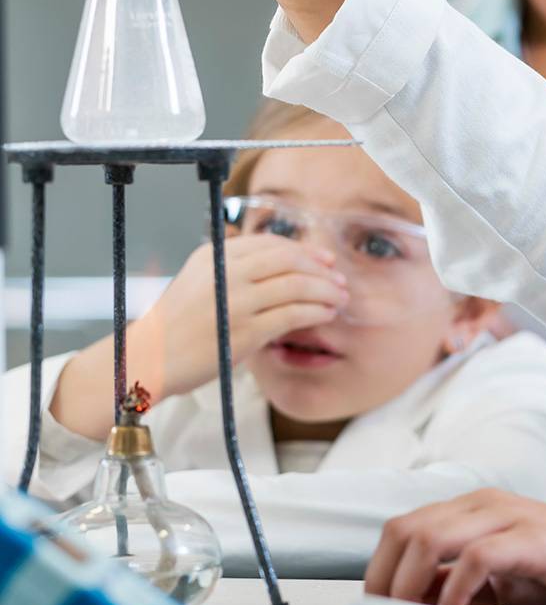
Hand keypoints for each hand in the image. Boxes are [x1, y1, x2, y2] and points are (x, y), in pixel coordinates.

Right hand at [49, 234, 347, 441]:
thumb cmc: (178, 325)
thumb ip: (236, 269)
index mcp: (214, 257)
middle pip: (289, 260)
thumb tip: (289, 265)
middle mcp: (225, 273)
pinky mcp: (244, 331)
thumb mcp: (200, 282)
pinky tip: (326, 314)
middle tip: (339, 280)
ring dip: (325, 291)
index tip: (325, 259)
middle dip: (320, 269)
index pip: (271, 244)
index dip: (304, 250)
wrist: (147, 360)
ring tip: (339, 298)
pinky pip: (292, 315)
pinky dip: (316, 312)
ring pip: (296, 286)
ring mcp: (235, 302)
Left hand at [365, 489, 545, 604]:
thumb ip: (460, 583)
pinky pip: (475, 557)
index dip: (380, 571)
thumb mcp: (502, 579)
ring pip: (429, 538)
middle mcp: (485, 504)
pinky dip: (453, 590)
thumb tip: (415, 603)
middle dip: (383, 579)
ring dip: (408, 585)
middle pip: (405, 530)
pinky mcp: (532, 539)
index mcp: (473, 509)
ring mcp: (509, 517)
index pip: (404, 529)